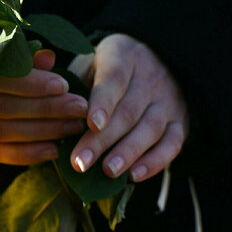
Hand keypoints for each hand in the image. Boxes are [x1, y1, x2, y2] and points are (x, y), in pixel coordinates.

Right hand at [0, 49, 88, 164]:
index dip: (29, 83)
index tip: (63, 85)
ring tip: (74, 126)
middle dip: (46, 108)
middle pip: (2, 106)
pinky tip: (53, 149)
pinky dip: (26, 154)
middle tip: (80, 107)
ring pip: (0, 131)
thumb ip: (20, 52)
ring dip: (42, 131)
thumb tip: (49, 58)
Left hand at [68, 34, 187, 182]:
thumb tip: (51, 110)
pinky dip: (156, 161)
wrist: (157, 58)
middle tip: (81, 162)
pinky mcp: (180, 121)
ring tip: (108, 171)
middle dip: (104, 139)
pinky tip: (135, 175)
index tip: (90, 124)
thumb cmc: (109, 68)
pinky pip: (172, 143)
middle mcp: (150, 76)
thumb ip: (74, 82)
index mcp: (124, 55)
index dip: (103, 102)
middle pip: (128, 110)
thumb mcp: (91, 61)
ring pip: (151, 127)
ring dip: (129, 152)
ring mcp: (168, 100)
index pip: (114, 79)